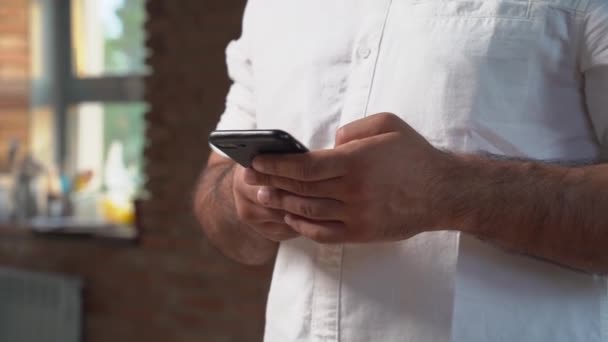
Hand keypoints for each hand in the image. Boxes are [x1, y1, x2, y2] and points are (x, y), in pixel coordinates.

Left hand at [245, 113, 452, 243]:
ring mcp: (356, 216)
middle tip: (250, 177)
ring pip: (307, 212)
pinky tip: (289, 218)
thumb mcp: (387, 124)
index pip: (304, 166)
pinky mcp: (361, 234)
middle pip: (300, 190)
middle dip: (270, 182)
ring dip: (281, 204)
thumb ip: (353, 129)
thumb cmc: (413, 154)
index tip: (256, 160)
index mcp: (356, 162)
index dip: (275, 164)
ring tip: (263, 195)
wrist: (443, 192)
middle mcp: (353, 191)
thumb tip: (328, 144)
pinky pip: (322, 233)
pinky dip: (301, 226)